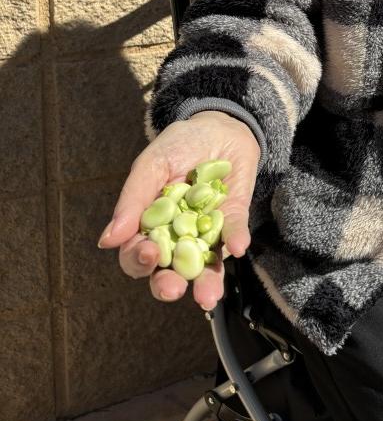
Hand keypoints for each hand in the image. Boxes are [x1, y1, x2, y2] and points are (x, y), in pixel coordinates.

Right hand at [97, 111, 260, 309]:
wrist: (221, 124)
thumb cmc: (179, 145)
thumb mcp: (152, 165)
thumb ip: (132, 200)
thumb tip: (108, 241)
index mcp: (148, 226)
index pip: (137, 254)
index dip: (139, 261)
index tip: (148, 254)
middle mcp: (176, 238)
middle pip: (166, 272)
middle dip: (166, 285)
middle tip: (172, 286)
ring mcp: (206, 233)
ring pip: (203, 268)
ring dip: (204, 284)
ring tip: (206, 295)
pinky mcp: (234, 222)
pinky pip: (234, 237)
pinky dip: (235, 241)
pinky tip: (237, 247)